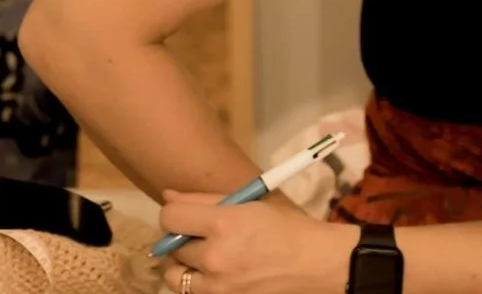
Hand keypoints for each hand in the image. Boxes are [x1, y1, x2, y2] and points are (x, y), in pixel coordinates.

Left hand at [159, 190, 360, 293]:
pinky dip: (197, 282)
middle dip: (182, 238)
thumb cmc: (285, 226)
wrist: (313, 263)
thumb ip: (206, 200)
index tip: (186, 214)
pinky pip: (192, 292)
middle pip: (170, 247)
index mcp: (223, 223)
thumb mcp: (250, 203)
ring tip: (205, 257)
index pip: (170, 218)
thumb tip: (168, 197)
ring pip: (173, 276)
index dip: (174, 213)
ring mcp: (215, 287)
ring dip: (183, 264)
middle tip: (203, 234)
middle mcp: (213, 256)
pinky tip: (217, 273)